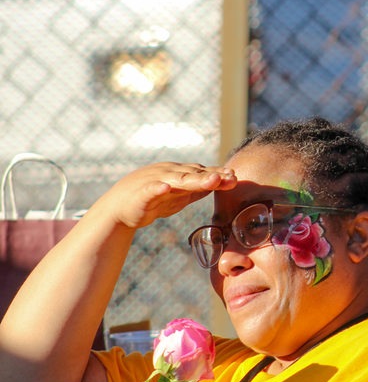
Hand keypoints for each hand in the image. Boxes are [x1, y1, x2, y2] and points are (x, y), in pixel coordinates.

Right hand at [95, 162, 236, 228]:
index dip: (219, 175)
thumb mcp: (178, 196)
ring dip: (195, 179)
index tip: (235, 177)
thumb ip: (196, 190)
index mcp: (178, 173)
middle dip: (213, 175)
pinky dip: (158, 187)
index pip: (202, 172)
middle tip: (231, 177)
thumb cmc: (151, 201)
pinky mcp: (141, 193)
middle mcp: (169, 173)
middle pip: (194, 174)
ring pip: (178, 179)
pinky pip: (151, 189)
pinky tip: (166, 187)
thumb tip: (219, 184)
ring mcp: (155, 180)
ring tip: (212, 180)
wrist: (119, 209)